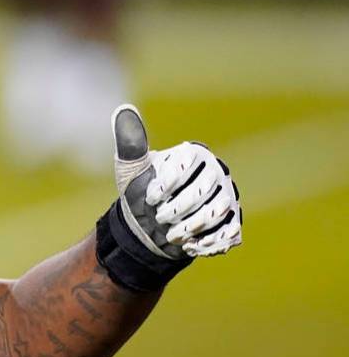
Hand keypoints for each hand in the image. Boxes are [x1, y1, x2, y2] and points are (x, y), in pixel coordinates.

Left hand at [112, 105, 242, 257]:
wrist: (150, 227)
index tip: (150, 198)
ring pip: (217, 212)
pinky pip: (230, 233)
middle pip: (203, 191)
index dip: (165, 186)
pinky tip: (190, 246)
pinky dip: (209, 243)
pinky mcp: (232, 223)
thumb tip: (124, 109)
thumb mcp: (132, 169)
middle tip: (158, 220)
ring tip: (171, 235)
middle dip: (176, 210)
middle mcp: (217, 173)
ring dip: (190, 227)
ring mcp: (227, 198)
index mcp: (194, 155)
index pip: (184, 167)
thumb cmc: (141, 192)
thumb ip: (131, 143)